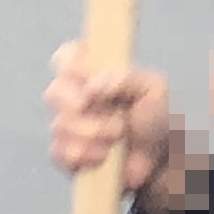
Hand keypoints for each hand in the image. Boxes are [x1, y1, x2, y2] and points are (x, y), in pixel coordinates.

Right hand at [47, 41, 180, 199]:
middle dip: (79, 105)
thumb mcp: (153, 88)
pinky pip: (59, 152)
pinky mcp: (64, 154)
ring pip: (59, 125)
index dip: (71, 65)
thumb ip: (126, 77)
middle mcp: (74, 95)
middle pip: (53, 91)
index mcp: (94, 71)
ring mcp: (66, 125)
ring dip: (93, 133)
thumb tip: (94, 85)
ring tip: (118, 137)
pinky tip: (103, 156)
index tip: (89, 78)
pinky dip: (85, 155)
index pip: (66, 56)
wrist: (159, 158)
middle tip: (110, 112)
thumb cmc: (155, 117)